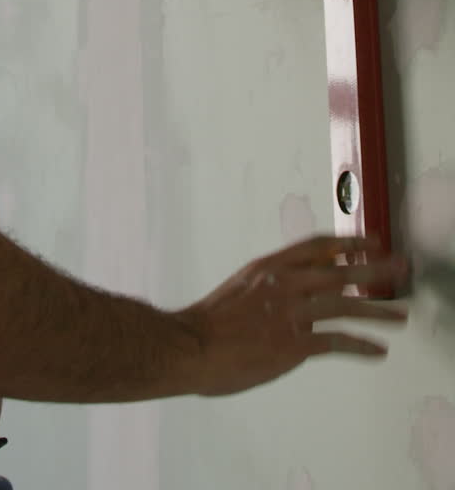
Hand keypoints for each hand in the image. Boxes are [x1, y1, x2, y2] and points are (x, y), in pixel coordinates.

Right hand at [180, 235, 408, 396]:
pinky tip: (377, 350)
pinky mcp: (293, 344)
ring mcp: (290, 313)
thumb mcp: (241, 287)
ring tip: (400, 316)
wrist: (190, 345)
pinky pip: (337, 342)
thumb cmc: (210, 323)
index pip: (318, 245)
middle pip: (341, 271)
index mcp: (269, 266)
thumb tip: (292, 292)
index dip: (348, 242)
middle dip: (375, 269)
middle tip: (400, 268)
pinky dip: (361, 345)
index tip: (372, 241)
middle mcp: (284, 284)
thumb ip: (270, 286)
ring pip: (345, 304)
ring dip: (377, 310)